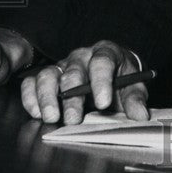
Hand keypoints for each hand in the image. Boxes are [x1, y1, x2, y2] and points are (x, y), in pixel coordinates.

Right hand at [20, 40, 148, 125]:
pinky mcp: (48, 77)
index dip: (102, 81)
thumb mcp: (133, 87)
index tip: (103, 102)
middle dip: (72, 97)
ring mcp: (62, 66)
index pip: (103, 61)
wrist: (110, 75)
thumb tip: (141, 115)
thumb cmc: (121, 80)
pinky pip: (32, 82)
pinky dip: (31, 97)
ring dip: (47, 97)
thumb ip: (136, 99)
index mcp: (106, 53)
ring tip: (51, 117)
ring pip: (48, 75)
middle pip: (73, 72)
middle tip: (73, 119)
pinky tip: (36, 113)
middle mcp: (81, 56)